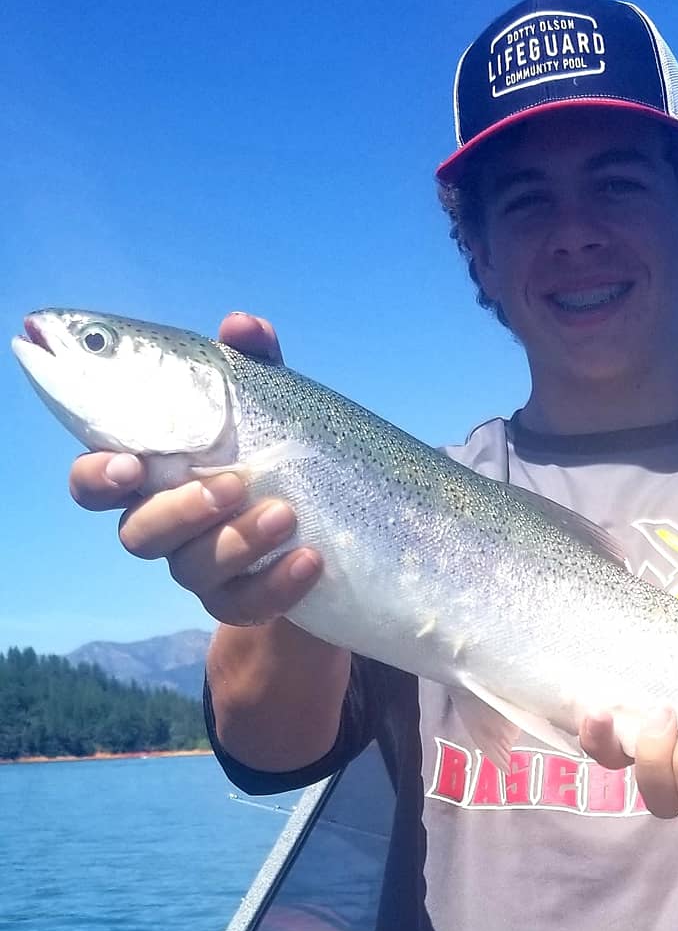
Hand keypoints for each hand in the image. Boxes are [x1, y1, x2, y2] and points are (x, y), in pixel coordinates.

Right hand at [68, 313, 322, 625]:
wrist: (327, 525)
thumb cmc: (274, 448)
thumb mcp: (269, 401)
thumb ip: (250, 364)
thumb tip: (242, 326)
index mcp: (154, 474)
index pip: (96, 481)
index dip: (97, 477)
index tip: (128, 465)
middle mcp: (166, 525)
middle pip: (138, 534)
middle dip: (180, 510)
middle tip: (231, 484)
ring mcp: (202, 569)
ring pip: (193, 570)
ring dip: (236, 541)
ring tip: (285, 514)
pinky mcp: (242, 600)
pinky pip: (248, 604)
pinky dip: (278, 584)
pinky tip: (311, 559)